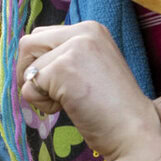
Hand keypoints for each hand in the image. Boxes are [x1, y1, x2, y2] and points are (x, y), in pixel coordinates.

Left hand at [15, 23, 160, 160]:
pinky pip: (29, 88)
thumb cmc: (110, 106)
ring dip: (40, 92)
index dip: (40, 63)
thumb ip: (64, 54)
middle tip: (54, 93)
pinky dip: (43, 104)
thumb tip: (27, 56)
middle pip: (27, 44)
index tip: (60, 83)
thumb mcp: (89, 66)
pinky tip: (69, 107)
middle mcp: (84, 31)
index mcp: (91, 29)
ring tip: (69, 101)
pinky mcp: (63, 69)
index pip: (41, 35)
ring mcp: (74, 48)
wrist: (133, 131)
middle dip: (30, 73)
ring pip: (28, 69)